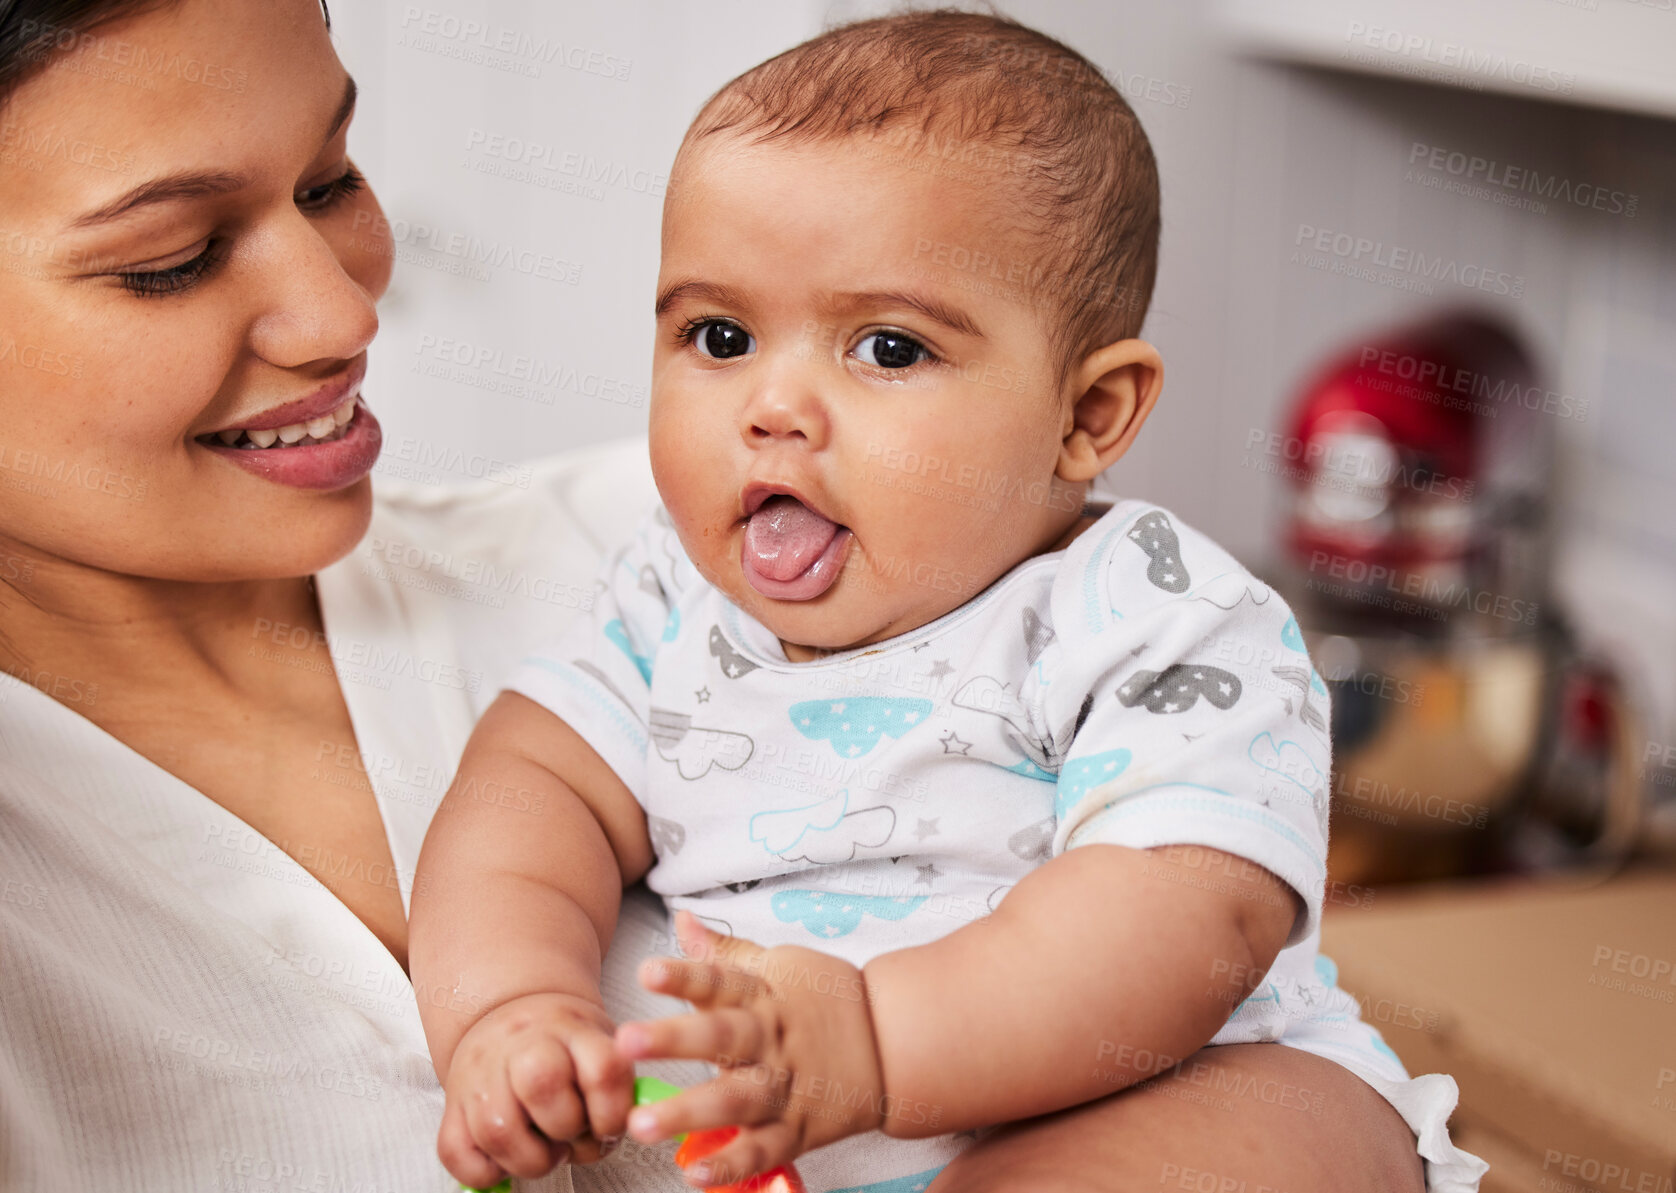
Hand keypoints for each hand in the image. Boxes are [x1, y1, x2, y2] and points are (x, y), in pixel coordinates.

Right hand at [437, 991, 636, 1186]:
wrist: (508, 1014)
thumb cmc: (563, 1042)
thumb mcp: (601, 1041)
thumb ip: (616, 1083)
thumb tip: (624, 1129)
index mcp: (572, 1029)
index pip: (603, 1069)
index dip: (612, 1114)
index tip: (608, 1127)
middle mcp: (522, 1044)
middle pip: (541, 1084)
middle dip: (566, 1129)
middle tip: (571, 1136)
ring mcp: (481, 1073)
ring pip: (498, 1129)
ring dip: (531, 1160)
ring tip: (545, 1152)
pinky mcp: (452, 1104)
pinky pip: (456, 1152)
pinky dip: (487, 1172)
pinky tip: (509, 1159)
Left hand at [615, 910, 887, 1187]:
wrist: (895, 1042)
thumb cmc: (829, 1000)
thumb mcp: (780, 965)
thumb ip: (725, 953)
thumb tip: (683, 920)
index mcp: (764, 996)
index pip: (720, 980)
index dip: (684, 976)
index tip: (647, 971)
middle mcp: (771, 1041)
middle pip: (721, 1037)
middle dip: (673, 1039)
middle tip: (626, 1042)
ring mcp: (786, 1088)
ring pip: (736, 1099)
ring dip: (689, 1112)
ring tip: (641, 1122)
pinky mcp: (798, 1130)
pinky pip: (763, 1151)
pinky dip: (733, 1166)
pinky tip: (696, 1175)